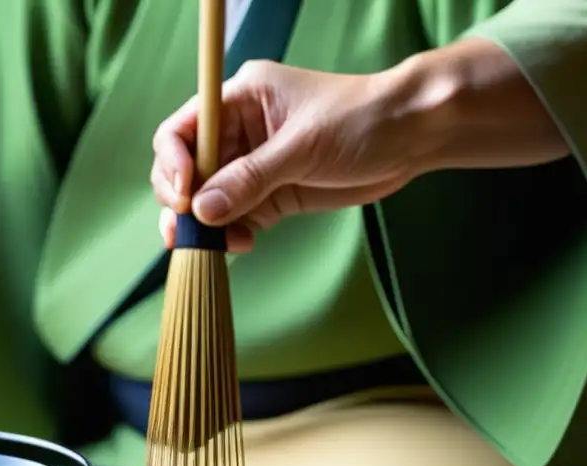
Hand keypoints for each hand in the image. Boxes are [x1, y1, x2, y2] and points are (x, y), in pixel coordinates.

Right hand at [151, 38, 569, 251]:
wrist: (413, 137)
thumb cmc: (361, 119)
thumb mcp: (302, 145)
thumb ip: (250, 178)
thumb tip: (201, 210)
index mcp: (239, 100)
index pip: (183, 130)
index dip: (174, 163)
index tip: (184, 194)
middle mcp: (238, 133)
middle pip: (187, 170)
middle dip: (182, 202)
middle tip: (188, 229)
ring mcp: (253, 167)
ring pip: (207, 201)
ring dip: (203, 226)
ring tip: (212, 245)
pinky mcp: (270, 195)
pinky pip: (235, 219)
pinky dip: (230, 235)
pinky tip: (240, 245)